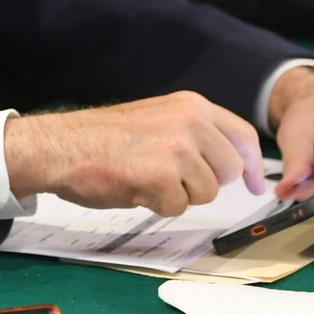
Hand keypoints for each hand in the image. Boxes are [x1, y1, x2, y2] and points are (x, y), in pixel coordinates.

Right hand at [4, 92, 264, 215]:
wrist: (60, 146)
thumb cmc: (102, 137)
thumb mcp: (156, 119)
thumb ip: (192, 133)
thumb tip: (232, 166)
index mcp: (190, 105)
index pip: (241, 135)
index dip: (250, 164)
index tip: (253, 183)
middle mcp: (190, 122)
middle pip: (227, 170)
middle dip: (203, 183)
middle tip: (167, 178)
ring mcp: (177, 150)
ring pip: (206, 193)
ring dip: (178, 195)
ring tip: (144, 177)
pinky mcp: (162, 178)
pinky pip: (178, 207)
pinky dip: (157, 205)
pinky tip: (134, 187)